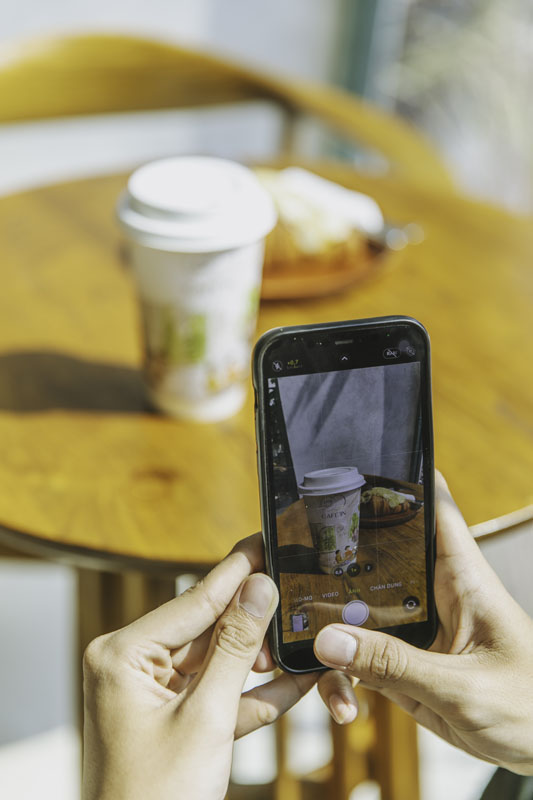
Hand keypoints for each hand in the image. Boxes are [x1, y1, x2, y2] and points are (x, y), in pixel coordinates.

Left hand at [82, 533, 316, 799]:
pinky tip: (296, 681)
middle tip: (295, 591)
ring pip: (217, 661)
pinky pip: (217, 695)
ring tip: (302, 639)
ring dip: (260, 661)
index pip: (193, 600)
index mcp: (122, 655)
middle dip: (256, 622)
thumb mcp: (206, 717)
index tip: (263, 539)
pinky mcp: (170, 720)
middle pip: (207, 628)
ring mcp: (150, 694)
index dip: (237, 571)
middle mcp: (131, 666)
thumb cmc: (156, 799)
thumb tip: (259, 588)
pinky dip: (252, 695)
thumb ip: (236, 647)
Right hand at [313, 472, 532, 774]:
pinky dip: (340, 673)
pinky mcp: (404, 661)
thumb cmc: (529, 708)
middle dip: (335, 550)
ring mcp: (415, 626)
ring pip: (359, 604)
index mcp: (462, 576)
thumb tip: (329, 640)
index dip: (396, 478)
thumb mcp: (463, 689)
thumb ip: (395, 665)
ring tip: (297, 637)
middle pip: (379, 549)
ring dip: (328, 620)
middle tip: (288, 554)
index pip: (433, 506)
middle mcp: (434, 592)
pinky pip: (360, 655)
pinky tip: (336, 696)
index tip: (348, 467)